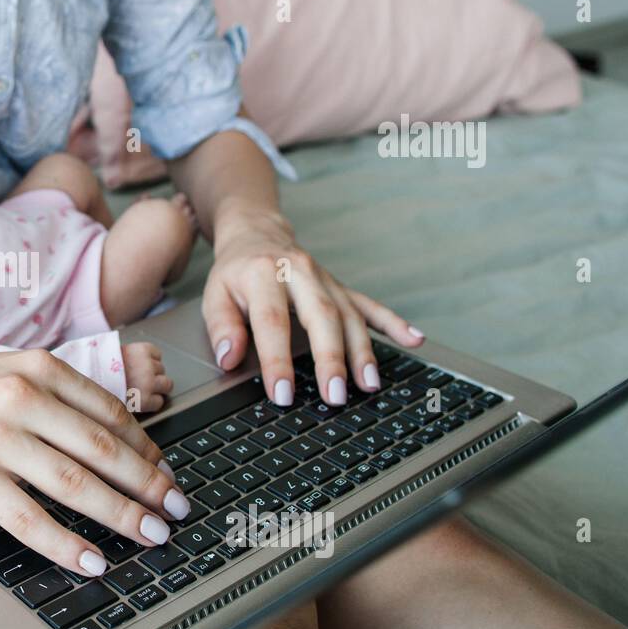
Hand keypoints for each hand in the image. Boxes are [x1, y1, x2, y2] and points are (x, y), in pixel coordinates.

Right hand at [0, 348, 191, 577]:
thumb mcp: (7, 372)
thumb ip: (56, 396)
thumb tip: (115, 440)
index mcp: (38, 368)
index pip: (110, 413)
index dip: (147, 450)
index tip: (168, 474)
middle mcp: (21, 399)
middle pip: (103, 450)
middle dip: (148, 486)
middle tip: (175, 511)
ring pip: (75, 485)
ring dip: (121, 516)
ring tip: (149, 535)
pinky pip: (30, 519)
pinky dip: (66, 544)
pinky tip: (90, 560)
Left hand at [202, 206, 424, 406]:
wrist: (257, 234)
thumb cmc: (235, 272)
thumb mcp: (213, 294)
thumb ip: (221, 326)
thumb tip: (229, 358)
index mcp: (263, 274)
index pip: (272, 321)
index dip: (278, 360)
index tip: (283, 394)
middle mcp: (300, 272)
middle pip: (321, 316)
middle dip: (331, 357)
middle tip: (336, 394)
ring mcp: (325, 279)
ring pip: (349, 314)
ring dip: (362, 351)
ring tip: (369, 384)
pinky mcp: (341, 286)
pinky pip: (370, 304)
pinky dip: (393, 323)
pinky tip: (414, 340)